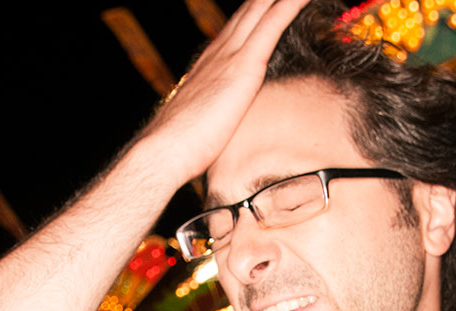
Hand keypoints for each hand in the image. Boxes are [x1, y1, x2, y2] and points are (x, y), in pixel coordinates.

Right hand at [140, 0, 309, 182]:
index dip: (258, 10)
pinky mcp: (243, 65)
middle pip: (251, 9)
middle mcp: (219, 51)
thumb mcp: (202, 126)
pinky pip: (273, 23)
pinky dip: (292, 4)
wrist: (163, 151)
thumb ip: (214, 118)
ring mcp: (230, 55)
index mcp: (210, 65)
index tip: (271, 5)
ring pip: (262, 8)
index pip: (240, 27)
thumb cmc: (180, 149)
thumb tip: (218, 131)